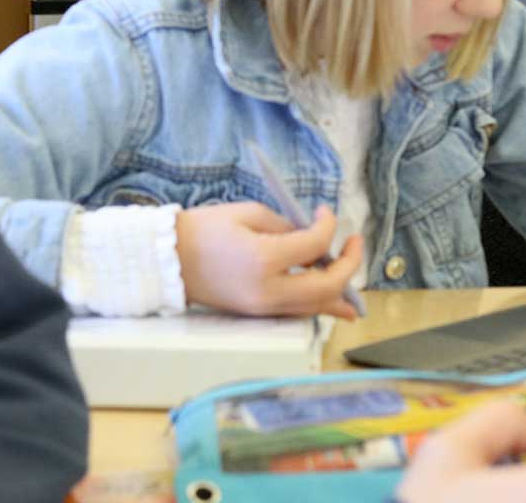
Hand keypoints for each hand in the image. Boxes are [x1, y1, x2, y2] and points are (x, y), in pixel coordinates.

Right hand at [174, 203, 362, 318]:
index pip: (314, 244)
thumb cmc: (204, 230)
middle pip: (326, 285)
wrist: (168, 261)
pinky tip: (338, 305)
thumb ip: (286, 226)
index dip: (328, 226)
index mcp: (264, 259)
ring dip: (341, 292)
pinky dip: (320, 305)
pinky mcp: (258, 313)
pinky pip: (298, 311)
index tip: (325, 213)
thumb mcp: (249, 214)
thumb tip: (313, 237)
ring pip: (316, 306)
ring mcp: (263, 307)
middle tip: (354, 244)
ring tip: (357, 284)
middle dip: (348, 265)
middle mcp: (268, 290)